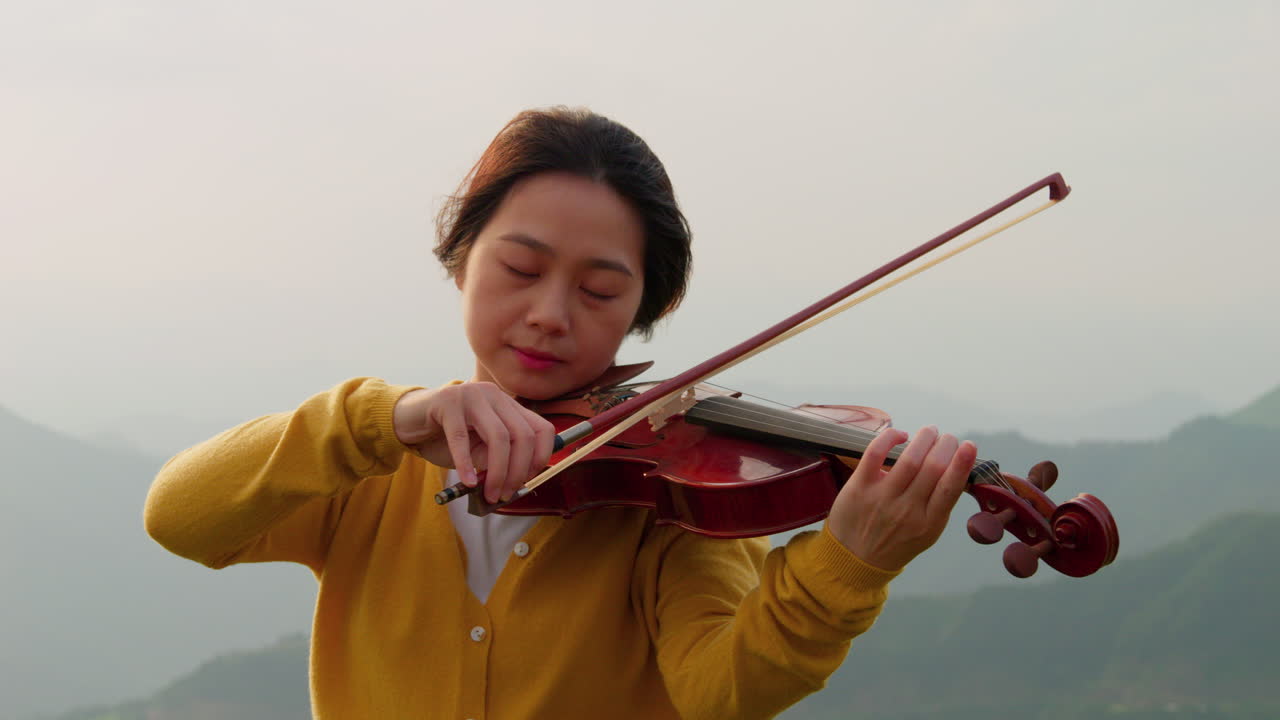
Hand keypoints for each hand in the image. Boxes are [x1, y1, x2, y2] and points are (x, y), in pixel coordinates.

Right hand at [393, 384, 555, 502]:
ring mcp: (471, 395)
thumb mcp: (477, 450)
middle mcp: (494, 395)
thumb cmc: (446, 437)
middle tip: (506, 494)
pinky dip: (467, 464)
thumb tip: (513, 483)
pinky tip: (469, 482)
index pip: (541, 428)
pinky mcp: (447, 403)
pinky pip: (461, 438)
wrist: (409, 419)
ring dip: (498, 472)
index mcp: (507, 404)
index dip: (540, 457)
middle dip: (518, 471)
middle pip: (522, 435)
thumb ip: (496, 460)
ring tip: (491, 494)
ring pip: (498, 437)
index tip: (528, 480)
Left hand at [826, 425, 976, 571]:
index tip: (969, 445)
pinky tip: (899, 434)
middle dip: (945, 445)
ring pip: (908, 459)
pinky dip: (889, 438)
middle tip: (948, 438)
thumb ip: (941, 503)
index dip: (962, 463)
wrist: (855, 560)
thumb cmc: (897, 542)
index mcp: (929, 522)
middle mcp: (907, 510)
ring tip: (930, 431)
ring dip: (923, 439)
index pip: (950, 488)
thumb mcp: (928, 531)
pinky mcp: (859, 487)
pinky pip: (875, 454)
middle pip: (933, 468)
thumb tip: (957, 466)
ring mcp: (882, 498)